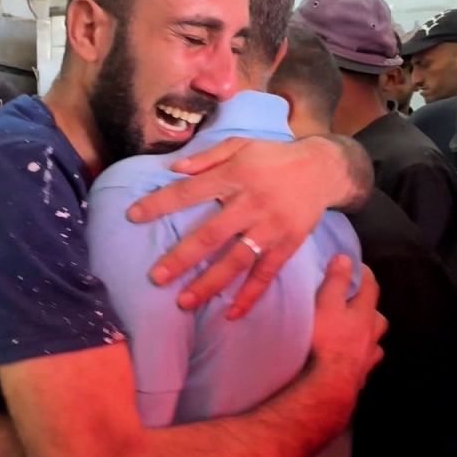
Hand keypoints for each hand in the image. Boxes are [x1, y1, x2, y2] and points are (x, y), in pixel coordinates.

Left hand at [127, 136, 355, 317]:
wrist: (323, 168)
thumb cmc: (273, 156)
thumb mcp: (240, 143)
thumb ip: (206, 156)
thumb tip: (173, 168)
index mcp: (235, 176)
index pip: (190, 191)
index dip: (161, 203)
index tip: (133, 215)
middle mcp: (250, 204)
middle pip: (210, 234)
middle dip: (181, 257)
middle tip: (155, 277)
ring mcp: (270, 227)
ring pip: (236, 260)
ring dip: (210, 283)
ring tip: (184, 302)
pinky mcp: (287, 244)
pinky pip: (266, 273)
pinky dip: (251, 294)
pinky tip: (232, 313)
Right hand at [310, 256, 385, 398]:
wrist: (327, 385)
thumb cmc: (323, 341)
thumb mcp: (325, 304)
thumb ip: (336, 281)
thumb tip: (346, 258)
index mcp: (364, 314)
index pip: (370, 288)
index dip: (364, 275)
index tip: (357, 266)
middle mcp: (371, 335)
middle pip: (378, 318)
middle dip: (369, 308)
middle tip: (355, 304)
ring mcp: (367, 359)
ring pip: (374, 343)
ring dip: (368, 336)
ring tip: (355, 334)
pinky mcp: (359, 378)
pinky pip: (364, 365)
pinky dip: (360, 359)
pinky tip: (350, 361)